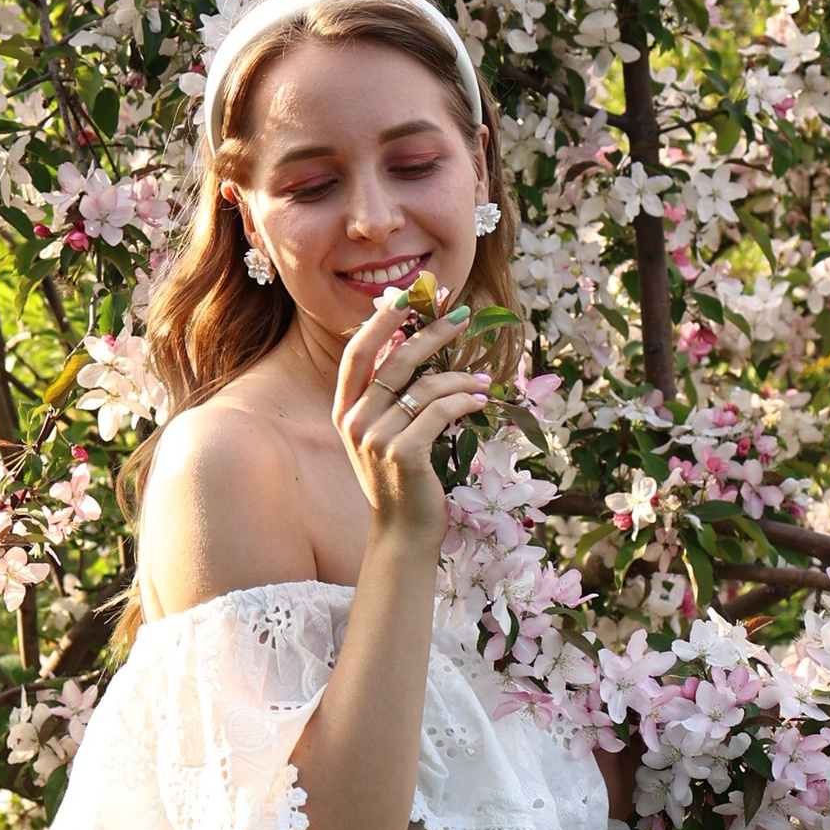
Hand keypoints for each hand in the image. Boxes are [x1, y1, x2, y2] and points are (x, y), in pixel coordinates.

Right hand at [332, 288, 492, 544]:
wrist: (402, 533)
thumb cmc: (400, 481)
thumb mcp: (383, 435)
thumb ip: (388, 397)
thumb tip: (413, 343)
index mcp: (346, 411)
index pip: (357, 352)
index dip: (380, 321)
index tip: (405, 296)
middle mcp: (356, 422)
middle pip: (396, 360)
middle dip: (432, 332)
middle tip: (461, 316)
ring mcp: (377, 439)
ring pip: (426, 386)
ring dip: (461, 377)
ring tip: (483, 380)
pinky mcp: (404, 454)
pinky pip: (440, 411)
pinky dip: (464, 401)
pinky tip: (480, 400)